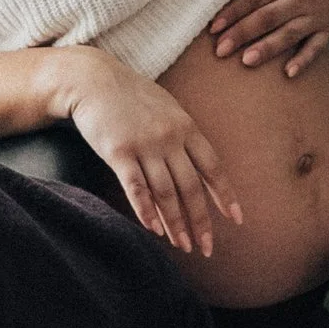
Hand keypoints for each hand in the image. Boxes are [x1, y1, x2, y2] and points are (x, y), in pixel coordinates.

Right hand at [48, 47, 242, 259]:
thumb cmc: (132, 96)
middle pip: (191, 187)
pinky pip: (136, 188)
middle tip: (206, 248)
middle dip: (201, 221)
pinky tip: (154, 230)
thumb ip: (184, 136)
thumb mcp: (168, 109)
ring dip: (176, 223)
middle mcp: (170, 138)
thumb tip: (201, 167)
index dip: (225, 196)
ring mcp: (145, 145)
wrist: (93, 80)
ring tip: (182, 245)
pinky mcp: (118, 152)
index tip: (236, 220)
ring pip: (166, 193)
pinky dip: (146, 211)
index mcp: (187, 127)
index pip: (213, 168)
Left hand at [209, 0, 328, 74]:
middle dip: (243, 33)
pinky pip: (318, 46)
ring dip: (269, 48)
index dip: (235, 10)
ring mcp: (319, 13)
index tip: (214, 26)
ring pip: (291, 33)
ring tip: (246, 62)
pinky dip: (305, 60)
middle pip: (270, 16)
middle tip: (220, 50)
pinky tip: (289, 74)